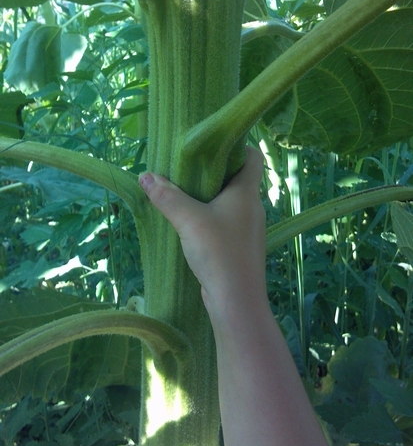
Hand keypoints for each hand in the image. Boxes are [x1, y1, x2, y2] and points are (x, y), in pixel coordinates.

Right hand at [138, 147, 266, 318]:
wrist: (236, 301)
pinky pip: (225, 221)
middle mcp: (252, 207)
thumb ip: (167, 196)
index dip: (237, 146)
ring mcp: (248, 228)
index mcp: (247, 192)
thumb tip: (145, 176)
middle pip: (237, 178)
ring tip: (183, 192)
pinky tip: (189, 222)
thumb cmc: (219, 252)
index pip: (253, 157)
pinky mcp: (240, 246)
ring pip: (230, 202)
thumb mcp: (188, 219)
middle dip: (214, 171)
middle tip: (186, 166)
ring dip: (209, 196)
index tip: (210, 145)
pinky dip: (210, 216)